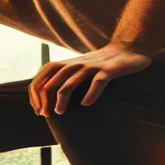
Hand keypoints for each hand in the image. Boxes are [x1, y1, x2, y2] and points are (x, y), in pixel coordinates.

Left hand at [28, 44, 152, 116]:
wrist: (128, 49)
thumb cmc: (101, 65)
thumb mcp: (79, 70)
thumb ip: (64, 80)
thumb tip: (47, 102)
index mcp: (67, 64)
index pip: (42, 77)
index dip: (36, 94)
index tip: (38, 110)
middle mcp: (76, 64)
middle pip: (52, 81)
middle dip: (45, 99)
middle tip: (47, 115)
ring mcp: (92, 67)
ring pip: (71, 82)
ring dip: (62, 98)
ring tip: (59, 112)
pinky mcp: (108, 70)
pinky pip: (98, 82)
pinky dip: (91, 93)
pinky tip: (86, 104)